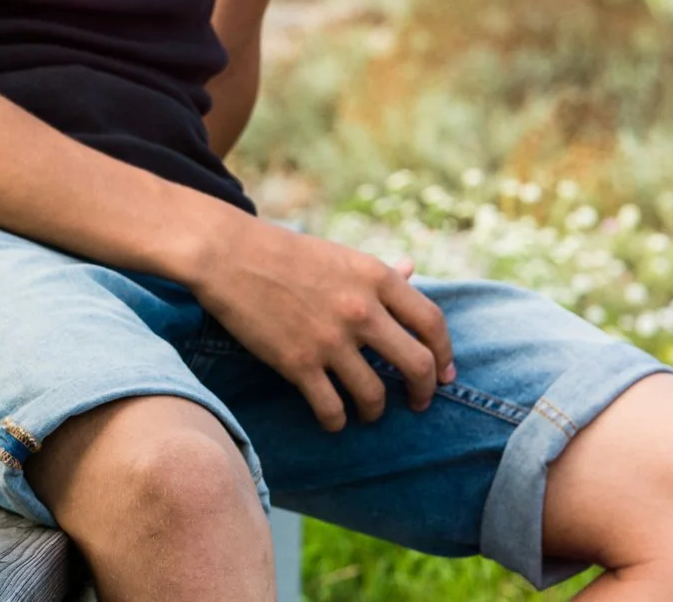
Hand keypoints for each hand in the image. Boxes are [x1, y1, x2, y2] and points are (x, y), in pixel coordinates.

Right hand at [187, 213, 454, 431]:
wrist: (226, 254)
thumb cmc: (283, 251)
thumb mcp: (339, 254)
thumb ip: (379, 271)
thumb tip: (413, 270)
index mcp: (375, 277)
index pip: (433, 323)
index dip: (446, 354)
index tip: (444, 372)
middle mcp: (361, 310)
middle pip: (418, 365)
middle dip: (424, 392)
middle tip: (419, 402)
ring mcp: (330, 339)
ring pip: (375, 396)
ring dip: (376, 412)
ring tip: (368, 412)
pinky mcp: (297, 363)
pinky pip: (332, 408)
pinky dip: (337, 421)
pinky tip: (333, 419)